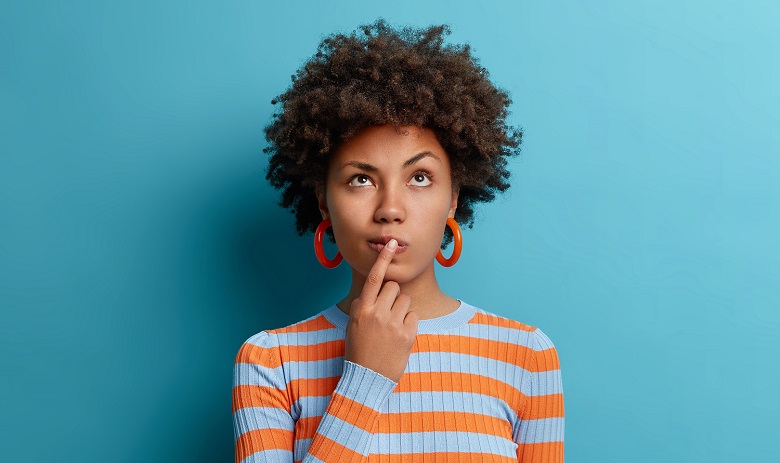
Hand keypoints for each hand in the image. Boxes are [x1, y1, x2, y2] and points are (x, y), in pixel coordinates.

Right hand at [344, 239, 418, 382]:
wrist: (367, 379)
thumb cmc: (359, 351)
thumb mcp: (352, 326)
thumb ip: (362, 306)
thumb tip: (373, 292)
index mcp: (362, 309)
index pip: (374, 277)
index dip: (383, 258)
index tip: (391, 243)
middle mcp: (377, 313)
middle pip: (393, 287)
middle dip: (392, 296)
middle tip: (387, 313)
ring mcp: (393, 324)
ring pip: (405, 300)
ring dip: (401, 309)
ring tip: (392, 327)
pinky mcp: (407, 335)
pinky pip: (413, 316)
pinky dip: (408, 323)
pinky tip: (399, 335)